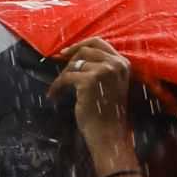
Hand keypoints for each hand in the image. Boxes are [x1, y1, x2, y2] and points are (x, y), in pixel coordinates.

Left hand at [47, 37, 132, 163]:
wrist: (109, 134)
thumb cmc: (107, 112)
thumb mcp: (110, 84)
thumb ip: (101, 67)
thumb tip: (74, 54)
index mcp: (123, 63)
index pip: (99, 42)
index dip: (80, 45)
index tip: (66, 52)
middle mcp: (115, 64)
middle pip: (85, 49)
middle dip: (70, 59)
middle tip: (59, 67)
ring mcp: (103, 71)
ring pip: (75, 63)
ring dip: (63, 75)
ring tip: (58, 88)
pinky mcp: (89, 81)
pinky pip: (66, 77)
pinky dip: (57, 86)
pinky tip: (54, 95)